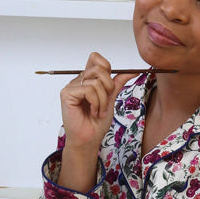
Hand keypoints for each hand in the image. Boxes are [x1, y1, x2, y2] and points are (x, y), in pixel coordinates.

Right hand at [57, 54, 139, 190]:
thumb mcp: (111, 99)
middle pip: (99, 68)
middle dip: (108, 87)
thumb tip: (132, 70)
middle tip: (106, 102)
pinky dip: (96, 103)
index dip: (106, 67)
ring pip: (96, 82)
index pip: (95, 58)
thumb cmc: (96, 123)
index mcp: (87, 80)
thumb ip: (117, 83)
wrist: (89, 139)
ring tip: (99, 111)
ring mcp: (71, 87)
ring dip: (103, 100)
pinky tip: (93, 112)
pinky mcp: (67, 94)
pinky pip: (88, 90)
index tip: (111, 86)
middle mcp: (78, 81)